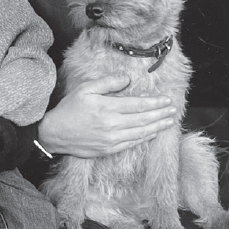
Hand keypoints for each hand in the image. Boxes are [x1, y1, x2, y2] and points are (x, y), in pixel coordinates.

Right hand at [37, 74, 175, 157]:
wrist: (54, 134)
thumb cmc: (69, 109)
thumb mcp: (85, 89)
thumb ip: (107, 83)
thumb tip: (127, 79)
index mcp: (107, 108)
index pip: (138, 105)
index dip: (155, 102)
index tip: (167, 99)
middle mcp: (112, 125)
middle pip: (143, 119)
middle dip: (161, 114)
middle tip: (174, 109)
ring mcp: (111, 139)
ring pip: (140, 133)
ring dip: (157, 127)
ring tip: (169, 121)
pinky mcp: (108, 149)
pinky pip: (131, 143)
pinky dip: (144, 138)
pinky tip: (152, 133)